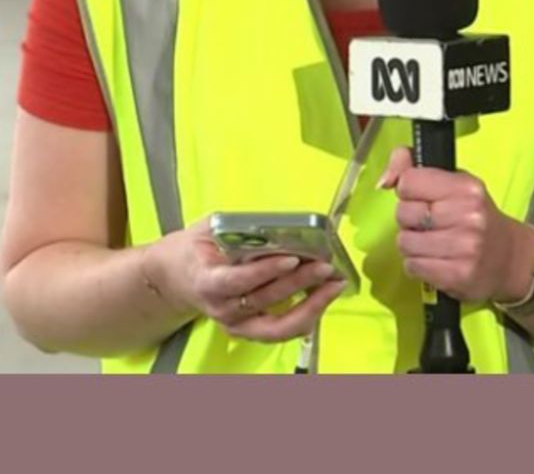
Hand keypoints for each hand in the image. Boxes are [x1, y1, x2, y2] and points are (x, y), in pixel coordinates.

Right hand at [142, 218, 346, 342]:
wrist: (177, 278)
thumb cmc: (195, 249)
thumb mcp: (208, 228)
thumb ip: (237, 227)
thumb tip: (272, 225)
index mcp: (207, 281)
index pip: (237, 281)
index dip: (265, 272)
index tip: (291, 259)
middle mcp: (223, 309)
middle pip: (266, 300)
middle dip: (300, 283)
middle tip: (325, 266)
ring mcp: (236, 324)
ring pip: (278, 325)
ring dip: (311, 305)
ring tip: (334, 285)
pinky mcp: (249, 330)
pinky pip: (281, 331)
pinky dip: (306, 317)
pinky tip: (324, 299)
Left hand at [379, 148, 533, 305]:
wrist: (510, 258)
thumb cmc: (476, 215)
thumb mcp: (454, 182)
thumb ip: (414, 167)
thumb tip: (384, 180)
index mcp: (466, 187)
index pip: (409, 181)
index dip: (409, 190)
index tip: (421, 197)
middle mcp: (468, 215)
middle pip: (403, 213)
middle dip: (409, 219)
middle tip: (428, 223)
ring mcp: (464, 248)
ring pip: (405, 242)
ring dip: (411, 245)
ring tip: (431, 243)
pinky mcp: (457, 276)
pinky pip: (412, 266)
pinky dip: (417, 265)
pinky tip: (434, 261)